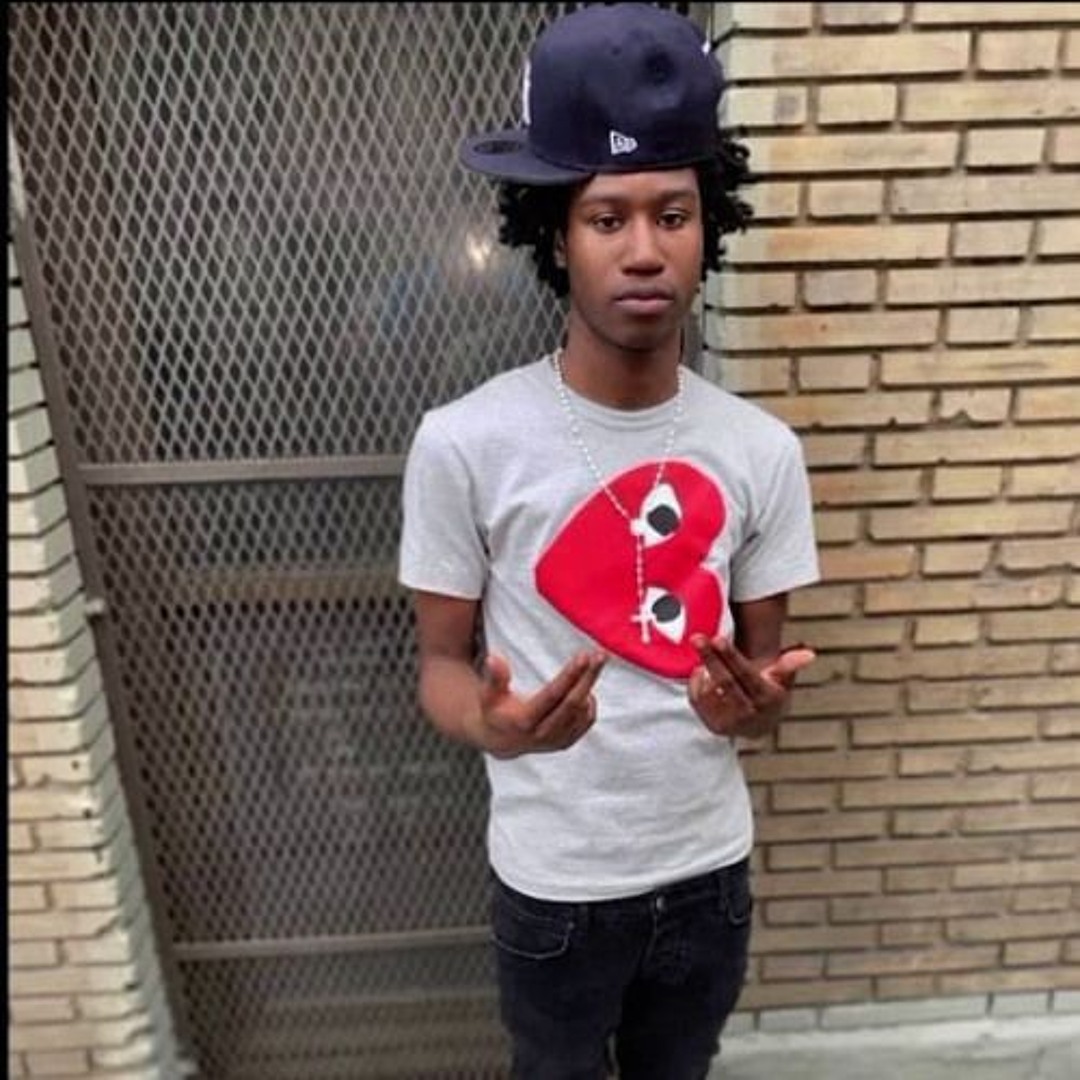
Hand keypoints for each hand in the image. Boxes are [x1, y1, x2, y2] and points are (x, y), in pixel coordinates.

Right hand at [474, 650, 606, 757]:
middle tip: (600, 654)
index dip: (570, 675)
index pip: (553, 695)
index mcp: (525, 720)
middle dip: (588, 677)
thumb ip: (495, 677)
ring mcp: (557, 740)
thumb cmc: (495, 709)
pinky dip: (590, 703)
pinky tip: (586, 686)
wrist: (500, 739)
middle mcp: (543, 733)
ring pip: (583, 711)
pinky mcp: (566, 742)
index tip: (583, 656)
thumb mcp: (489, 694)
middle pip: (574, 703)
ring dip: (591, 685)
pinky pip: (586, 721)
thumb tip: (494, 657)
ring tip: (595, 662)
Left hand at [687, 634, 814, 739]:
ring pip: (708, 691)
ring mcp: (731, 723)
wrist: (760, 726)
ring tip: (708, 654)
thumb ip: (789, 665)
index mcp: (767, 698)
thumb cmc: (770, 694)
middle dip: (711, 658)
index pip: (746, 674)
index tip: (718, 639)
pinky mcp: (714, 727)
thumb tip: (809, 653)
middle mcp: (749, 714)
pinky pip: (697, 700)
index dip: (731, 657)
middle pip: (725, 682)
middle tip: (698, 638)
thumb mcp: (782, 680)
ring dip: (705, 669)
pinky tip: (703, 672)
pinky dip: (696, 683)